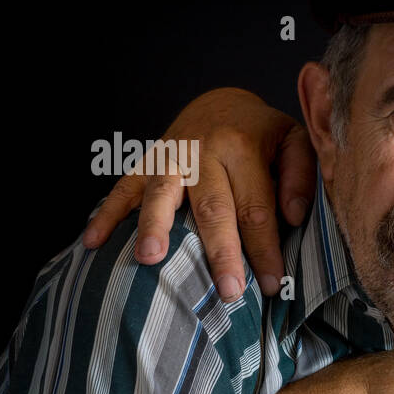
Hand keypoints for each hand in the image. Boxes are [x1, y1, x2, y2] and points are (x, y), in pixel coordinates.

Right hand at [81, 87, 317, 300]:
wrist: (221, 103)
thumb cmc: (263, 134)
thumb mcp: (294, 140)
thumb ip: (300, 175)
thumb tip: (293, 216)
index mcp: (243, 147)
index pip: (256, 207)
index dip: (265, 248)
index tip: (272, 284)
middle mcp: (202, 151)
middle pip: (212, 208)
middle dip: (220, 251)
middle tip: (227, 290)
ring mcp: (169, 157)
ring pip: (161, 194)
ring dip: (154, 227)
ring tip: (150, 259)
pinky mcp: (145, 162)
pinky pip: (122, 188)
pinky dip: (107, 214)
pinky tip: (93, 242)